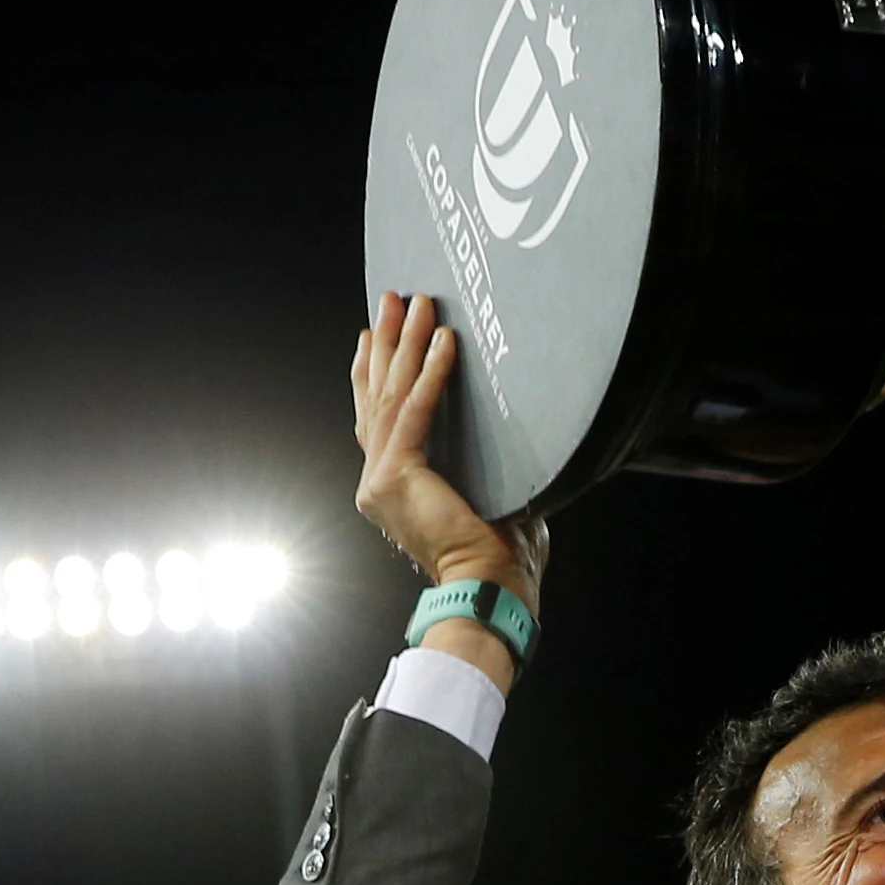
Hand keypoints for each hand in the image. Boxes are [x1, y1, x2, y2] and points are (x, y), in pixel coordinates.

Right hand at [352, 292, 545, 613]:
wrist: (490, 587)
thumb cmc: (499, 554)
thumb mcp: (484, 495)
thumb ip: (480, 463)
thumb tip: (511, 438)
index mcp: (391, 488)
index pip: (378, 417)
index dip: (374, 373)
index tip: (375, 335)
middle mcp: (376, 480)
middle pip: (377, 396)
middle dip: (386, 342)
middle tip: (390, 297)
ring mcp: (380, 478)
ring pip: (393, 395)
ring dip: (406, 343)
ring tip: (415, 302)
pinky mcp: (398, 475)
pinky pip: (417, 412)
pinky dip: (434, 374)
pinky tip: (445, 340)